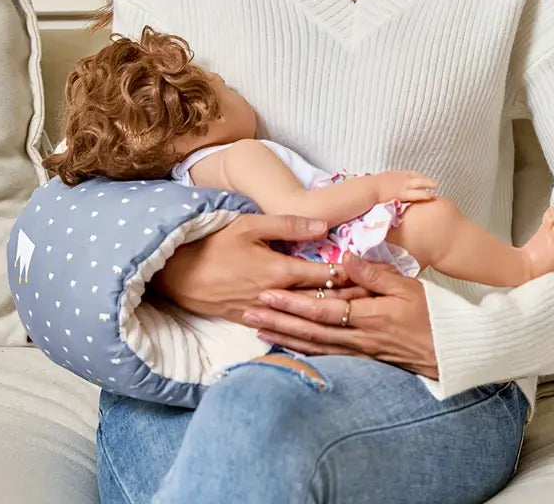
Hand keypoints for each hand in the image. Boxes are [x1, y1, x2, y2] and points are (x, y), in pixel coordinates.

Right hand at [151, 214, 370, 323]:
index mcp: (279, 272)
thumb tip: (323, 225)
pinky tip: (319, 329)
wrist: (176, 273)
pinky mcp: (249, 321)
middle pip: (321, 301)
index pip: (325, 275)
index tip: (373, 275)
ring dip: (330, 315)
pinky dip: (304, 326)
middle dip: (349, 300)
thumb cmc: (214, 243)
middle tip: (377, 300)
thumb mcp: (250, 225)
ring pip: (306, 318)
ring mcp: (263, 313)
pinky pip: (284, 327)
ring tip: (357, 316)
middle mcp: (276, 297)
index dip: (351, 275)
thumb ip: (288, 224)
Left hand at [243, 251, 438, 378]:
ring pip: (313, 345)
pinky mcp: (360, 358)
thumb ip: (375, 274)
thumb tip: (345, 259)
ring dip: (283, 337)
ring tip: (256, 327)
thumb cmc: (431, 313)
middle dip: (277, 320)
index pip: (323, 310)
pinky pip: (325, 355)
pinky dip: (301, 350)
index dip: (293, 303)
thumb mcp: (408, 287)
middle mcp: (358, 338)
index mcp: (369, 316)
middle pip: (309, 330)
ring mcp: (358, 351)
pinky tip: (285, 345)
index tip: (268, 292)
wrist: (450, 350)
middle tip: (248, 309)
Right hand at [376, 170, 437, 202]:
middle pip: (417, 176)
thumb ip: (385, 183)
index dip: (419, 176)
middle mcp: (401, 177)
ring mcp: (403, 185)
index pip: (411, 174)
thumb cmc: (370, 187)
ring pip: (420, 183)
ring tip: (436, 186)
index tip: (423, 179)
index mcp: (395, 174)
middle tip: (435, 182)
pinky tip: (431, 196)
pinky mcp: (403, 193)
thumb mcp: (378, 182)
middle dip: (426, 179)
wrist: (369, 189)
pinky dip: (424, 194)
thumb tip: (383, 187)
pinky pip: (417, 193)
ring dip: (429, 183)